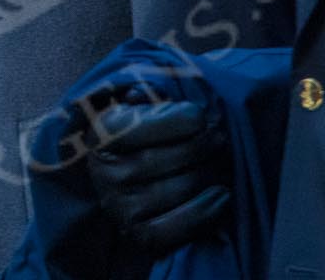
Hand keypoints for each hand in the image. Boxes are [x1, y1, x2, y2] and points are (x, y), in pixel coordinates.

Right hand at [82, 90, 230, 258]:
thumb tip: (150, 90)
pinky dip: (207, 212)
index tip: (200, 117)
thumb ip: (148, 90)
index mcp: (103, 132)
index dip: (188, 118)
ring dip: (213, 174)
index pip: (154, 123)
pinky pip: (179, 228)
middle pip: (177, 156)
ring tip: (221, 163)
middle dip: (208, 145)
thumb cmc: (138, 135)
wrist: (119, 179)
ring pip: (184, 187)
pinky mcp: (136, 234)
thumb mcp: (136, 105)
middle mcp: (105, 171)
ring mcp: (119, 206)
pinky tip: (221, 196)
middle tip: (220, 139)